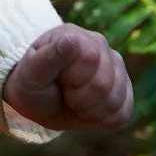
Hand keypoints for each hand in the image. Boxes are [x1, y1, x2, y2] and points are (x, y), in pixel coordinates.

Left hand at [2, 24, 133, 132]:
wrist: (38, 101)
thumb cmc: (31, 83)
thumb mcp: (31, 73)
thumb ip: (51, 56)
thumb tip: (73, 39)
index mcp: (76, 36)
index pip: (90, 59)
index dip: (72, 79)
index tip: (57, 78)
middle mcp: (101, 46)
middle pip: (103, 84)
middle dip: (79, 98)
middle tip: (64, 92)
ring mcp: (115, 67)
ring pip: (115, 100)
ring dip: (90, 110)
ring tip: (74, 101)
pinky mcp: (124, 89)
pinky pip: (124, 112)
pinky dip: (103, 119)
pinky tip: (88, 110)